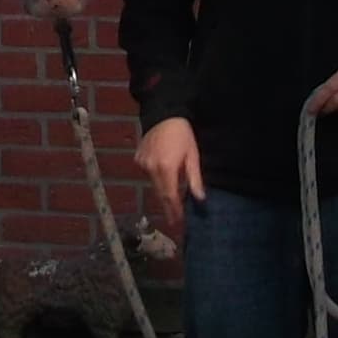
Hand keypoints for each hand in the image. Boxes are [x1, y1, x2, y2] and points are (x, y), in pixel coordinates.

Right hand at [136, 116, 204, 243]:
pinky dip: (156, 178)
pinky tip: (163, 176)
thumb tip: (200, 199)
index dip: (174, 211)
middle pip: (160, 193)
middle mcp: (151, 168)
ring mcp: (142, 163)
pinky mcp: (138, 159)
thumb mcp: (193, 155)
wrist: (164, 113)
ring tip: (171, 203)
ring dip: (162, 193)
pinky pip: (148, 174)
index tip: (178, 223)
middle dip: (168, 207)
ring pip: (153, 185)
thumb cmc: (183, 135)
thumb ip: (195, 178)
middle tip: (174, 221)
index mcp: (167, 168)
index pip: (170, 196)